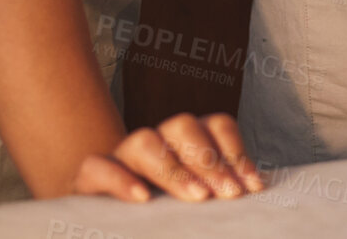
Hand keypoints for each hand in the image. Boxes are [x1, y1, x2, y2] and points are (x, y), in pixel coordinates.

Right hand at [71, 112, 263, 202]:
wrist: (105, 221)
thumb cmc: (163, 214)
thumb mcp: (194, 203)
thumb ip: (219, 193)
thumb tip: (255, 195)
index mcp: (187, 143)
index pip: (216, 126)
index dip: (236, 151)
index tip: (252, 187)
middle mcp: (156, 141)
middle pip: (183, 126)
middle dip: (210, 158)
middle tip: (229, 194)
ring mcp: (122, 156)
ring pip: (144, 140)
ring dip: (174, 168)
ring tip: (197, 198)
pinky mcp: (90, 177)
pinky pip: (99, 167)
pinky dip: (120, 180)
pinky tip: (142, 198)